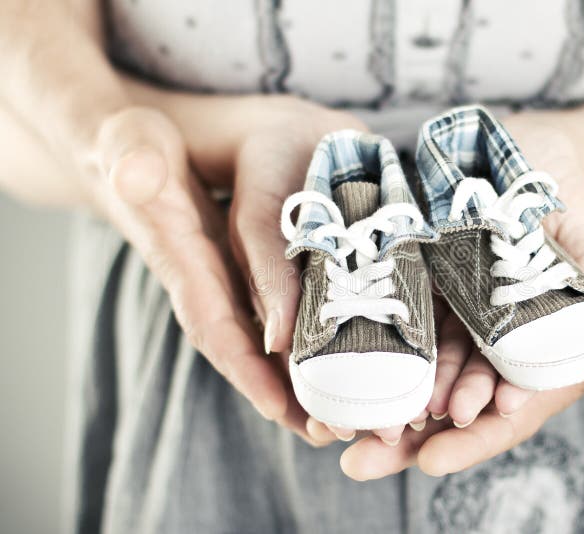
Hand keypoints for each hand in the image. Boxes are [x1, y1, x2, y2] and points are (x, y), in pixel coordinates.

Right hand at [126, 84, 411, 442]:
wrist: (122, 149)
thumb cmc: (127, 143)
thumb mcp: (129, 142)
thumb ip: (132, 159)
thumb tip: (137, 176)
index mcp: (178, 258)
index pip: (212, 323)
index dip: (246, 367)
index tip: (284, 408)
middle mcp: (200, 283)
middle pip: (242, 351)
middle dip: (282, 395)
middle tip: (333, 432)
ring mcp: (217, 282)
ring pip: (257, 343)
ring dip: (294, 383)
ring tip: (343, 419)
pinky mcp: (232, 274)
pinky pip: (265, 319)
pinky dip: (295, 348)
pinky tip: (333, 367)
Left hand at [338, 120, 583, 479]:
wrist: (545, 165)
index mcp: (539, 362)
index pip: (509, 414)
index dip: (474, 438)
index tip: (435, 457)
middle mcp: (491, 349)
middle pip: (448, 403)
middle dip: (406, 435)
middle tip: (360, 458)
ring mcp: (454, 316)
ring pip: (414, 366)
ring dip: (376, 396)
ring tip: (333, 423)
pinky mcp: (425, 281)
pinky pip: (393, 315)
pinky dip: (368, 339)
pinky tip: (331, 355)